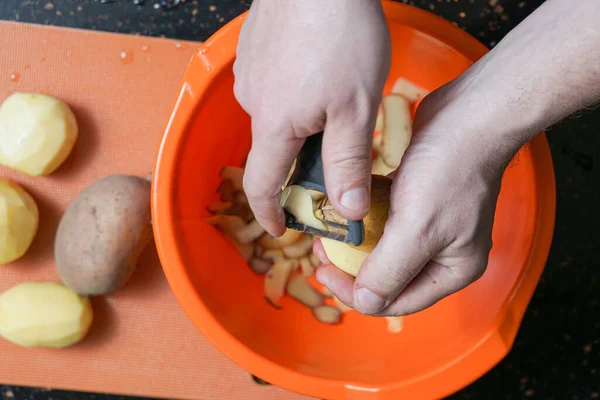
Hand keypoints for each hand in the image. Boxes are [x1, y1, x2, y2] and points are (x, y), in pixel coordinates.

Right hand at [233, 0, 390, 236]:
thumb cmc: (341, 35)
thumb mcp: (357, 109)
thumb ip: (350, 162)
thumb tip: (347, 209)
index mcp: (275, 126)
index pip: (262, 185)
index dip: (271, 213)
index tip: (282, 229)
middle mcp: (254, 103)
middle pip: (275, 150)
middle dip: (302, 163)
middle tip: (336, 156)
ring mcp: (252, 73)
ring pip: (277, 116)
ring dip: (302, 124)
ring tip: (336, 105)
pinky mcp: (257, 50)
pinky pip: (274, 86)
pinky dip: (296, 95)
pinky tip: (320, 75)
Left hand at [315, 76, 524, 315]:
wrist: (468, 113)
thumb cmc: (450, 170)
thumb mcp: (418, 229)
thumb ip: (389, 271)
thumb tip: (365, 302)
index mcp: (452, 270)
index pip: (397, 301)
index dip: (356, 294)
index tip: (323, 272)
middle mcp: (444, 253)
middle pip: (389, 278)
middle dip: (352, 269)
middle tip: (321, 252)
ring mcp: (431, 226)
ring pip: (383, 249)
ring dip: (354, 245)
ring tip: (327, 233)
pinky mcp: (418, 201)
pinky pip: (385, 222)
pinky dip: (365, 220)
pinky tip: (345, 211)